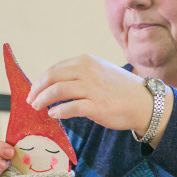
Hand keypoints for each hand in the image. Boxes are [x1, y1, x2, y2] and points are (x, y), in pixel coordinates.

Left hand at [26, 55, 159, 134]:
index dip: (41, 80)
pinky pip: (70, 107)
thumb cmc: (121, 90)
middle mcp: (88, 71)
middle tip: (31, 100)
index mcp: (86, 61)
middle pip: (52, 77)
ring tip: (38, 107)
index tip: (34, 90)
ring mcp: (92, 88)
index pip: (55, 68)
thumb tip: (56, 84)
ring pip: (58, 91)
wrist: (145, 103)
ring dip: (43, 100)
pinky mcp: (97, 106)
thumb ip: (80, 74)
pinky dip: (58, 111)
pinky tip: (53, 115)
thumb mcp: (100, 72)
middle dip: (37, 89)